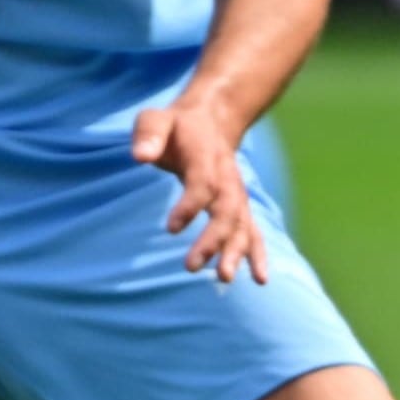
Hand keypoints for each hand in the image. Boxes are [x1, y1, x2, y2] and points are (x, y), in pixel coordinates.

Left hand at [132, 97, 269, 283]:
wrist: (211, 121)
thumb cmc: (175, 126)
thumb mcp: (156, 119)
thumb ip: (149, 135)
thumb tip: (140, 156)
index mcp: (206, 156)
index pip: (203, 183)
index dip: (190, 205)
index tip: (171, 228)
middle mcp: (227, 177)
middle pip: (226, 210)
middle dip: (213, 239)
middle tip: (191, 266)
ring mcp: (236, 193)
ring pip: (241, 224)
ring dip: (235, 251)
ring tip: (223, 278)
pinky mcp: (240, 206)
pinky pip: (253, 230)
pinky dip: (257, 254)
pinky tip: (259, 279)